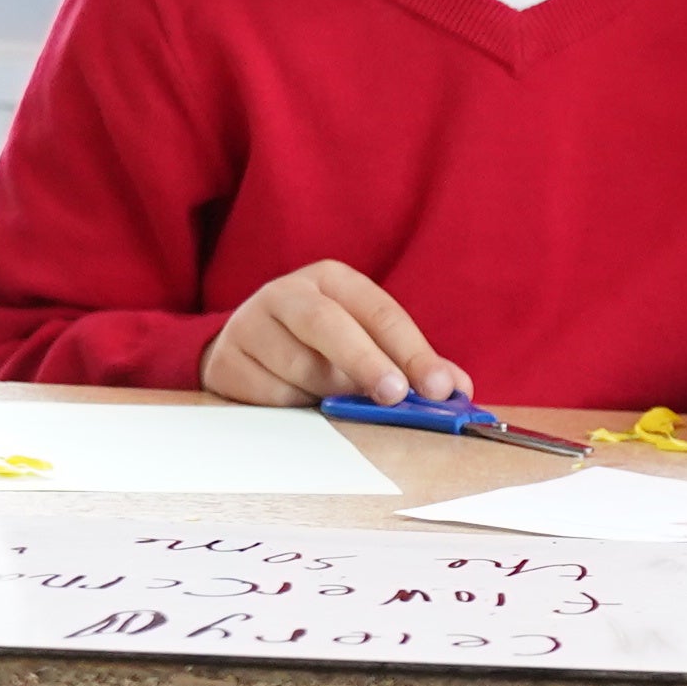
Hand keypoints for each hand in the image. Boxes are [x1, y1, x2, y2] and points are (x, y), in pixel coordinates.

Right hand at [201, 260, 460, 410]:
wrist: (243, 350)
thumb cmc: (319, 348)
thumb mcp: (366, 342)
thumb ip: (411, 364)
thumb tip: (459, 388)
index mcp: (333, 280)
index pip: (380, 311)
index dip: (414, 351)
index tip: (440, 388)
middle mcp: (288, 292)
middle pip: (328, 323)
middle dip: (367, 362)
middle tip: (396, 396)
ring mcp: (251, 323)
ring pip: (299, 365)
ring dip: (328, 392)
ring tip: (338, 403)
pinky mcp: (227, 359)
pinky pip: (269, 393)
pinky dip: (294, 405)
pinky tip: (298, 402)